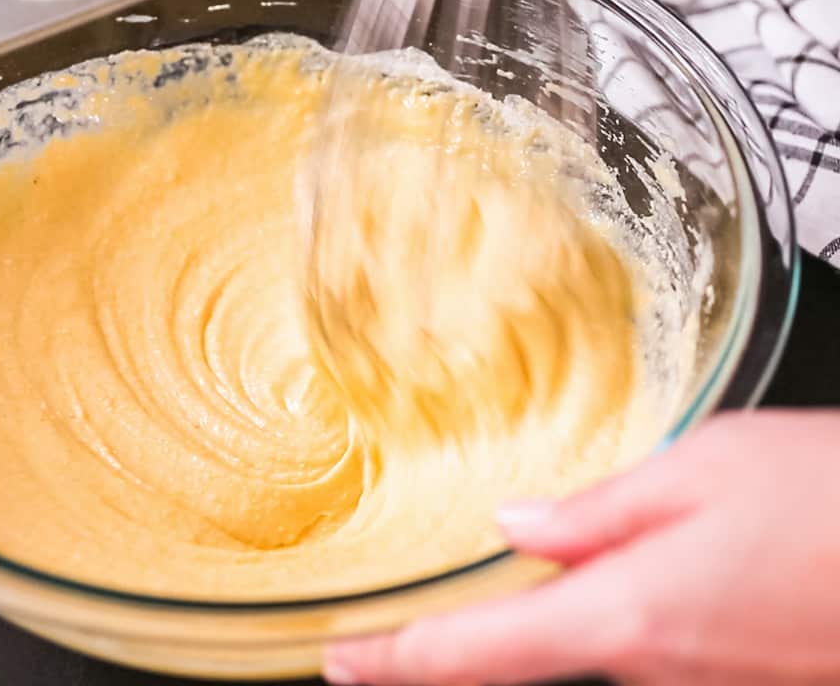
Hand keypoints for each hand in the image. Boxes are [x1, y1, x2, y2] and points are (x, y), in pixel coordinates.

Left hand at [324, 411, 839, 684]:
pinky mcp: (738, 673)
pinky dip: (614, 614)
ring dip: (545, 620)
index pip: (478, 651)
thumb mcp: (702, 468)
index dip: (398, 660)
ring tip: (513, 587)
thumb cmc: (832, 498)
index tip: (342, 661)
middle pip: (527, 655)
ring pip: (591, 645)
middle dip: (463, 641)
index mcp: (625, 610)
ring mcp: (701, 679)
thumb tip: (517, 525)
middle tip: (392, 631)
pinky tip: (627, 575)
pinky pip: (649, 644)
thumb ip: (597, 509)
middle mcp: (656, 665)